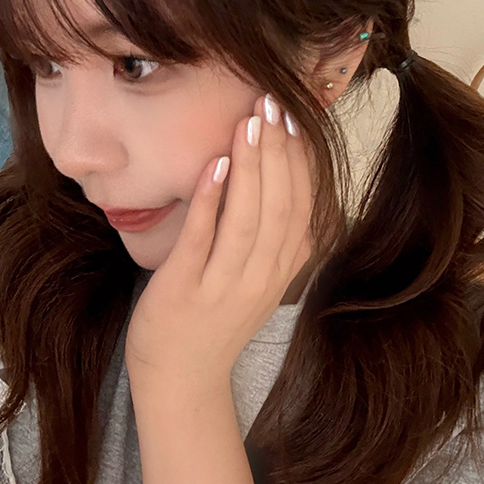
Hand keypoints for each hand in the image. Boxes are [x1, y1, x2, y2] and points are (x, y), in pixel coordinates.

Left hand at [124, 93, 313, 385]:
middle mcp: (261, 278)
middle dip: (278, 152)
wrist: (181, 379)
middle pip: (280, 208)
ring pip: (248, 220)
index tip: (293, 119)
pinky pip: (202, 239)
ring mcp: (223, 286)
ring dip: (251, 168)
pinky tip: (215, 165)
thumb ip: (278, 241)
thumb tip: (288, 182)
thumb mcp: (260, 282)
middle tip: (271, 104)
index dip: (300, 161)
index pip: (302, 208)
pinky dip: (211, 201)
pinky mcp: (185, 289)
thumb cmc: (215, 319)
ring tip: (249, 123)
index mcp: (281, 271)